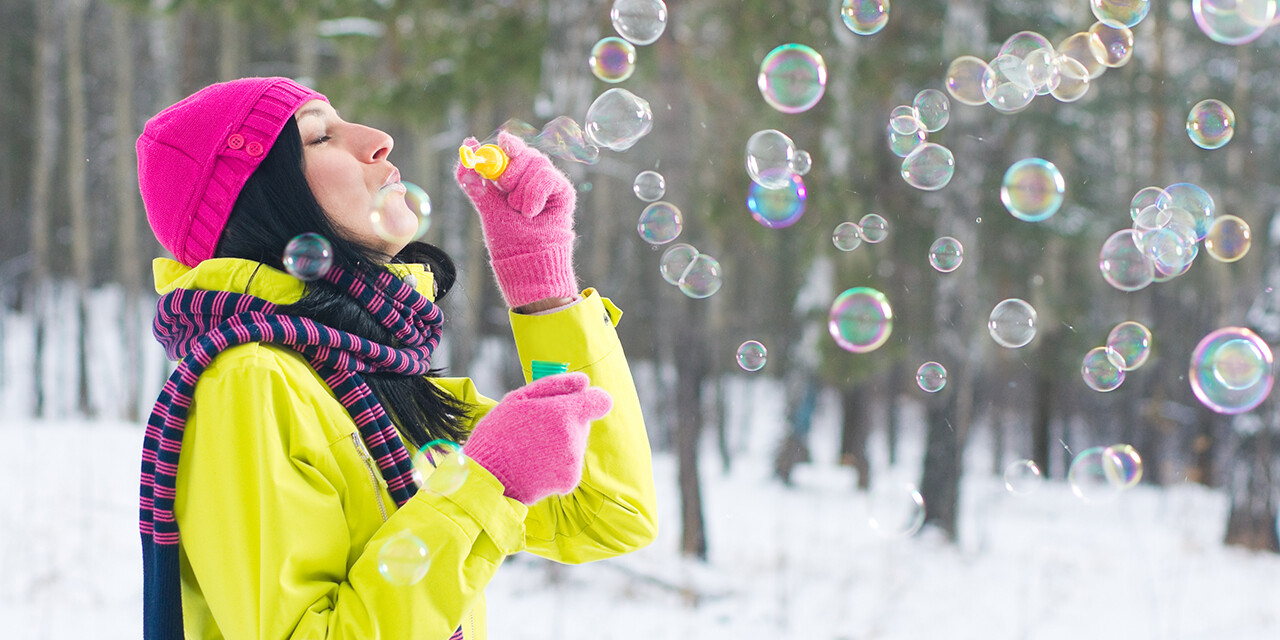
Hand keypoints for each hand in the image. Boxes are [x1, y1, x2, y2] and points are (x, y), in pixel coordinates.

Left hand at [455, 132, 577, 308]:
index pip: (511, 149)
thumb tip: (466, 148)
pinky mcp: (563, 191)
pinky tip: (532, 213)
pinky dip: (534, 195)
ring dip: (521, 192)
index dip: (507, 144)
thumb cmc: (508, 238)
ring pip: (535, 164)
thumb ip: (473, 180)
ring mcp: (549, 182)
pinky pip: (546, 178)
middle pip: (522, 153)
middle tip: (506, 194)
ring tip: (521, 213)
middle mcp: (533, 175)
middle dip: (509, 174)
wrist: (526, 259)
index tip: (503, 141)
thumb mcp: (486, 205)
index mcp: (514, 176)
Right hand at [461, 372, 611, 504]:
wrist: (488, 478)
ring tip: (530, 449)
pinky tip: (535, 464)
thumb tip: (585, 381)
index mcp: (564, 412)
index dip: (590, 401)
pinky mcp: (570, 480)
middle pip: (582, 423)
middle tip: (534, 430)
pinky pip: (570, 464)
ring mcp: (574, 461)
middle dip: (564, 423)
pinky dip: (556, 464)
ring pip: (575, 444)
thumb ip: (555, 385)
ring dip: (559, 444)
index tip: (575, 404)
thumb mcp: (519, 399)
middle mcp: (574, 437)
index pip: (601, 402)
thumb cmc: (498, 433)